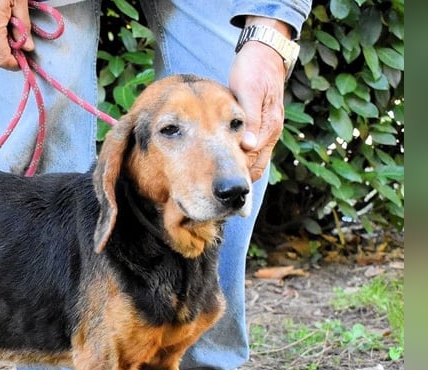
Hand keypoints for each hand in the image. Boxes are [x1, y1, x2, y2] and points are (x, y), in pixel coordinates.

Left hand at [228, 17, 291, 181]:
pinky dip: (240, 162)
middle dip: (238, 182)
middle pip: (254, 167)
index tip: (220, 190)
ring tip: (220, 191)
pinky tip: (226, 170)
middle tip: (217, 198)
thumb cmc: (254, 69)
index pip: (253, 161)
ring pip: (253, 161)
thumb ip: (249, 119)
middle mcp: (270, 132)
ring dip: (239, 174)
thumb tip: (247, 146)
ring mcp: (266, 130)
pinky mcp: (259, 126)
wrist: (265, 53)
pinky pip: (250, 151)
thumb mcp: (249, 92)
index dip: (237, 177)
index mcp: (269, 127)